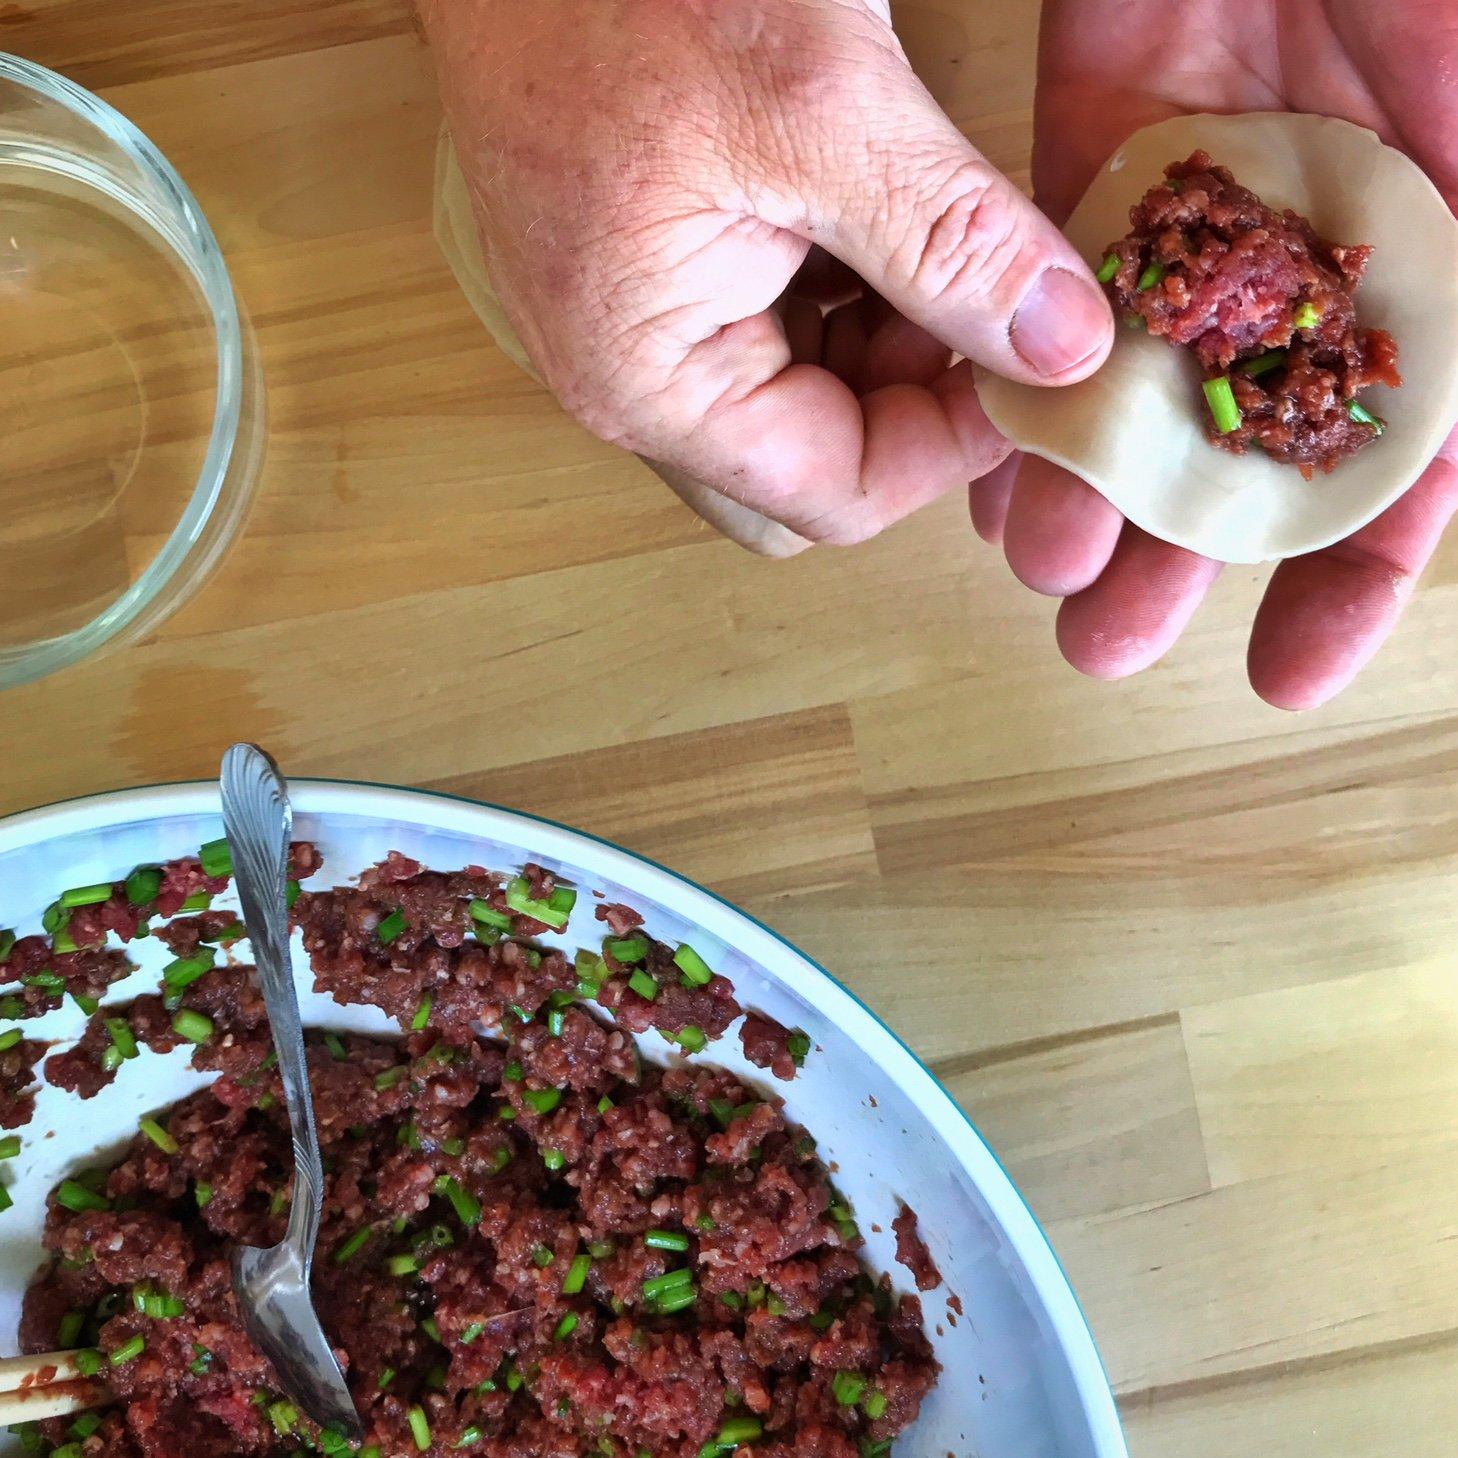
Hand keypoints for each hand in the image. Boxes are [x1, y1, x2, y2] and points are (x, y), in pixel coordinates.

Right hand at [418, 0, 1110, 555]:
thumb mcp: (824, 107)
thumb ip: (954, 244)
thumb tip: (1064, 346)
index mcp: (649, 377)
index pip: (837, 492)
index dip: (953, 445)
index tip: (1038, 362)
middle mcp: (632, 376)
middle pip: (819, 462)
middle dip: (919, 402)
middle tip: (994, 306)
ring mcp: (639, 324)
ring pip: (808, 399)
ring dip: (893, 342)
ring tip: (944, 240)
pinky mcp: (656, 271)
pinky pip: (776, 329)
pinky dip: (852, 293)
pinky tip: (883, 213)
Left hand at [980, 0, 1457, 707]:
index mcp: (1435, 266)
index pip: (1405, 463)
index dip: (1349, 579)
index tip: (1287, 675)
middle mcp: (1321, 261)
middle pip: (1249, 451)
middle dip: (1182, 560)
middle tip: (1108, 648)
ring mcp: (1211, 219)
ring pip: (1144, 391)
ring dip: (1091, 493)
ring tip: (1044, 577)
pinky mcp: (1107, 163)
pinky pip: (1056, 298)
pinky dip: (1027, 378)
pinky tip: (993, 466)